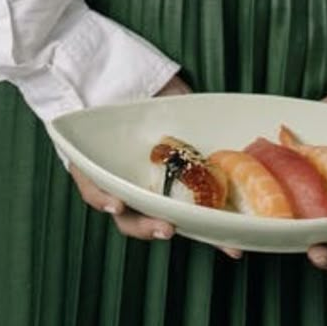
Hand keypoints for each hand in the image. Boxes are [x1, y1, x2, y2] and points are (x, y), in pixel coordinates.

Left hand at [68, 74, 242, 260]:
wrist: (107, 76)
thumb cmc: (150, 95)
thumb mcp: (184, 108)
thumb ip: (204, 122)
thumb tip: (239, 130)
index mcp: (169, 180)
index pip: (191, 214)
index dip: (212, 234)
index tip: (235, 249)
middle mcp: (143, 187)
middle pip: (159, 221)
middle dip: (175, 232)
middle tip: (190, 234)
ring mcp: (117, 183)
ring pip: (128, 217)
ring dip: (144, 225)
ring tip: (163, 227)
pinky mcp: (87, 172)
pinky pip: (94, 192)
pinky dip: (105, 200)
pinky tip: (117, 204)